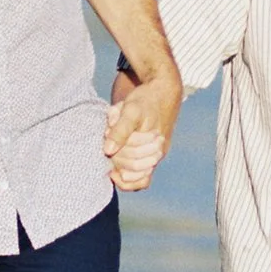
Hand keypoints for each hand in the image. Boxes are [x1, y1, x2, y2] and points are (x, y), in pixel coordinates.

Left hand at [103, 72, 180, 191]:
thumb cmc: (146, 99)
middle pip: (131, 167)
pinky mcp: (152, 156)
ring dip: (121, 162)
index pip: (130, 162)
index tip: (107, 141)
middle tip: (110, 136)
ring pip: (136, 174)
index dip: (115, 154)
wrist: (163, 93)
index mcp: (155, 145)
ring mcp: (156, 156)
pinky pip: (141, 179)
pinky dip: (129, 178)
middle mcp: (158, 154)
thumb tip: (108, 150)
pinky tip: (117, 173)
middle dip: (117, 154)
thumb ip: (120, 130)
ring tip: (115, 146)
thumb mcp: (131, 110)